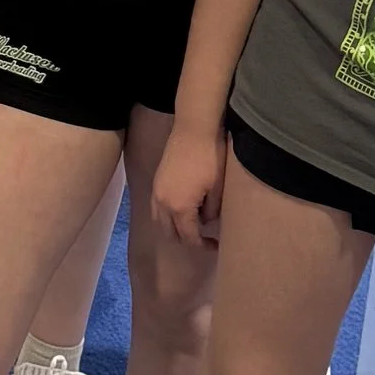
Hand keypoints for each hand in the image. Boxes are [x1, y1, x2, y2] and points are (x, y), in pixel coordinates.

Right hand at [152, 119, 227, 249]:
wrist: (194, 128)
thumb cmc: (210, 158)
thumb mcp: (217, 189)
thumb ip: (212, 212)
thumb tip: (206, 221)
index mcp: (179, 208)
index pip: (189, 238)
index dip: (204, 246)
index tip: (218, 245)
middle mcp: (162, 203)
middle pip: (170, 234)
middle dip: (187, 241)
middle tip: (205, 239)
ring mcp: (156, 191)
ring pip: (160, 222)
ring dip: (174, 230)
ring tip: (193, 227)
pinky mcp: (157, 181)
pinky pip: (157, 208)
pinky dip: (168, 216)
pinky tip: (183, 210)